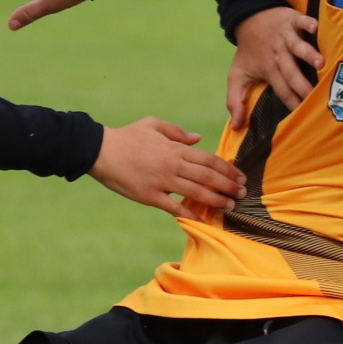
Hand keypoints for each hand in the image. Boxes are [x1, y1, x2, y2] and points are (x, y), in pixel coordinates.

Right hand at [91, 118, 244, 216]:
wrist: (101, 151)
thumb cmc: (127, 136)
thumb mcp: (153, 124)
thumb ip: (177, 132)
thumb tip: (197, 139)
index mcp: (175, 149)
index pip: (209, 160)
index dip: (227, 169)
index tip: (240, 176)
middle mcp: (173, 166)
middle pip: (208, 177)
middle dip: (228, 186)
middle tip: (242, 193)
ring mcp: (162, 182)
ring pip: (196, 193)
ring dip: (216, 200)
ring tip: (230, 205)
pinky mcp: (150, 196)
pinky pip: (174, 207)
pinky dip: (190, 213)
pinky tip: (202, 219)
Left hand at [226, 5, 321, 128]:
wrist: (249, 17)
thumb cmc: (248, 50)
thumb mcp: (236, 76)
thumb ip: (235, 101)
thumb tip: (235, 127)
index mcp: (267, 69)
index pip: (282, 90)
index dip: (292, 102)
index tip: (305, 116)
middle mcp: (277, 54)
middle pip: (291, 72)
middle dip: (303, 85)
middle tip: (317, 98)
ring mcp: (286, 36)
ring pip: (298, 47)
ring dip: (308, 54)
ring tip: (321, 64)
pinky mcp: (292, 20)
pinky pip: (301, 22)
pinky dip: (309, 23)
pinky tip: (316, 28)